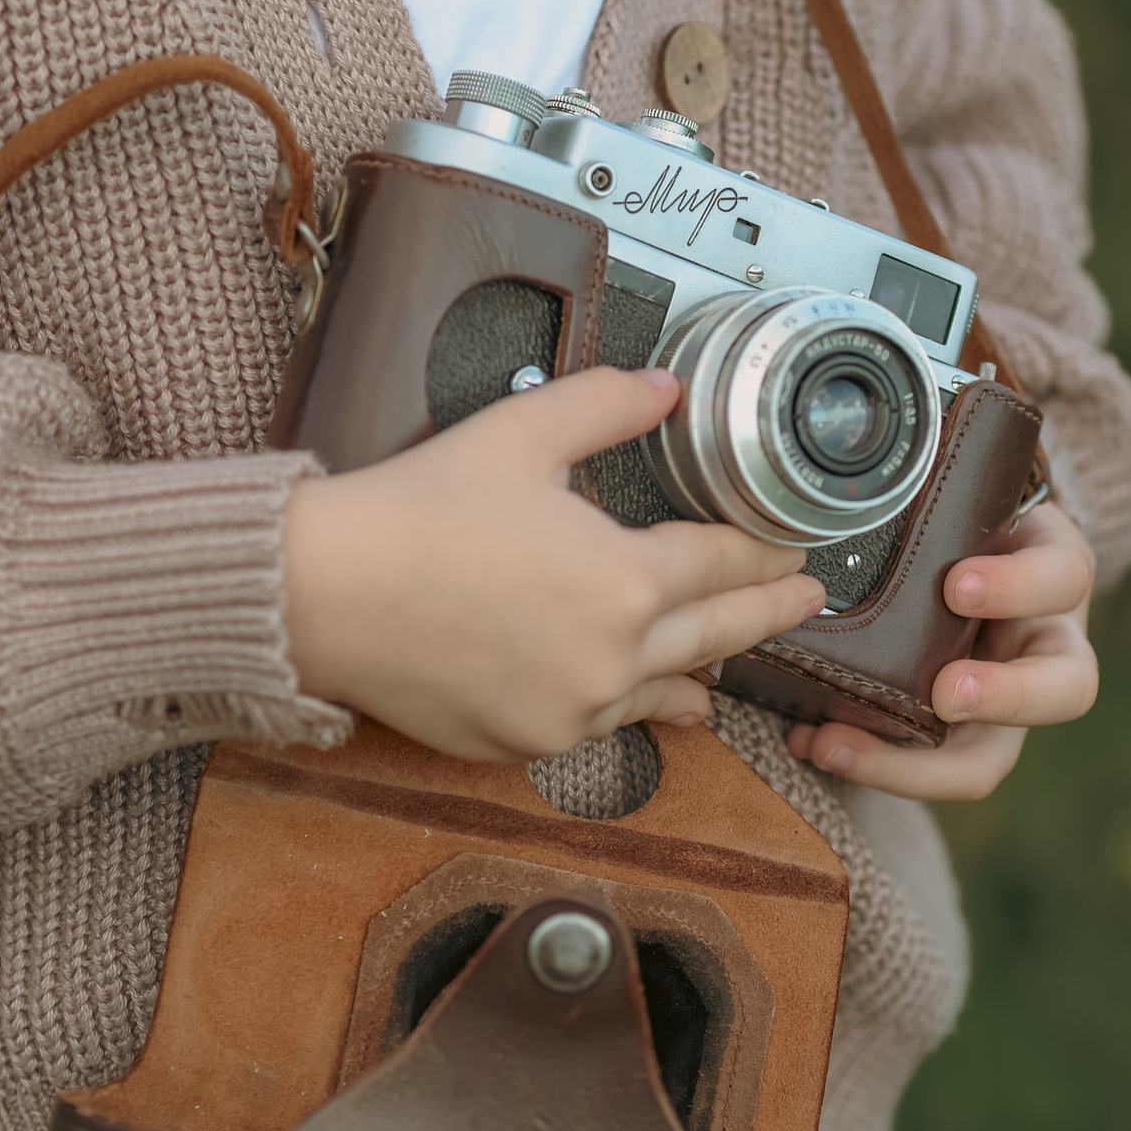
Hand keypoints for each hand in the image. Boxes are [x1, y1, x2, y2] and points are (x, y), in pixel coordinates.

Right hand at [285, 368, 824, 762]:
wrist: (325, 594)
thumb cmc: (417, 510)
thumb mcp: (521, 433)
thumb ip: (608, 404)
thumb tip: (668, 388)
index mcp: (626, 582)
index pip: (722, 566)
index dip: (764, 553)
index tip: (794, 547)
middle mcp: (612, 660)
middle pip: (714, 636)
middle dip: (765, 614)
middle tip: (806, 603)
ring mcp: (569, 713)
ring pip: (659, 693)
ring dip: (700, 672)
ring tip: (727, 667)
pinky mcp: (522, 743)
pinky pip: (597, 727)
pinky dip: (627, 708)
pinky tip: (641, 704)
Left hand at [787, 502, 1098, 800]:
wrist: (967, 550)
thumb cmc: (967, 523)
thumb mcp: (972, 497)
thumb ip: (946, 491)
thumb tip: (867, 466)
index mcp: (1055, 575)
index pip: (1062, 576)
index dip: (1016, 588)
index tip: (958, 586)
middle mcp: (1044, 648)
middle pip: (1064, 690)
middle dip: (1006, 697)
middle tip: (946, 695)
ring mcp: (1003, 702)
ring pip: (989, 758)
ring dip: (912, 764)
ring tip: (834, 744)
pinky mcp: (958, 736)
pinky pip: (925, 767)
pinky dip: (868, 761)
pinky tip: (806, 741)